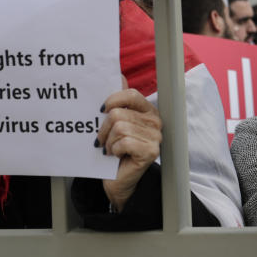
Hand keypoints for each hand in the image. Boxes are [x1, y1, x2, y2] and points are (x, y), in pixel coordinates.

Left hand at [96, 87, 161, 212]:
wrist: (119, 180)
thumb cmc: (116, 150)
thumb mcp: (115, 123)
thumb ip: (118, 101)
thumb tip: (118, 76)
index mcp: (148, 110)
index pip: (131, 94)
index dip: (112, 100)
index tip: (101, 110)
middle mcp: (155, 121)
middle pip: (118, 113)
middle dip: (104, 128)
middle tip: (103, 139)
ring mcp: (155, 137)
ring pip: (119, 128)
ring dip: (108, 141)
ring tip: (110, 148)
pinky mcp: (151, 151)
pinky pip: (123, 142)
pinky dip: (114, 150)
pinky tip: (116, 155)